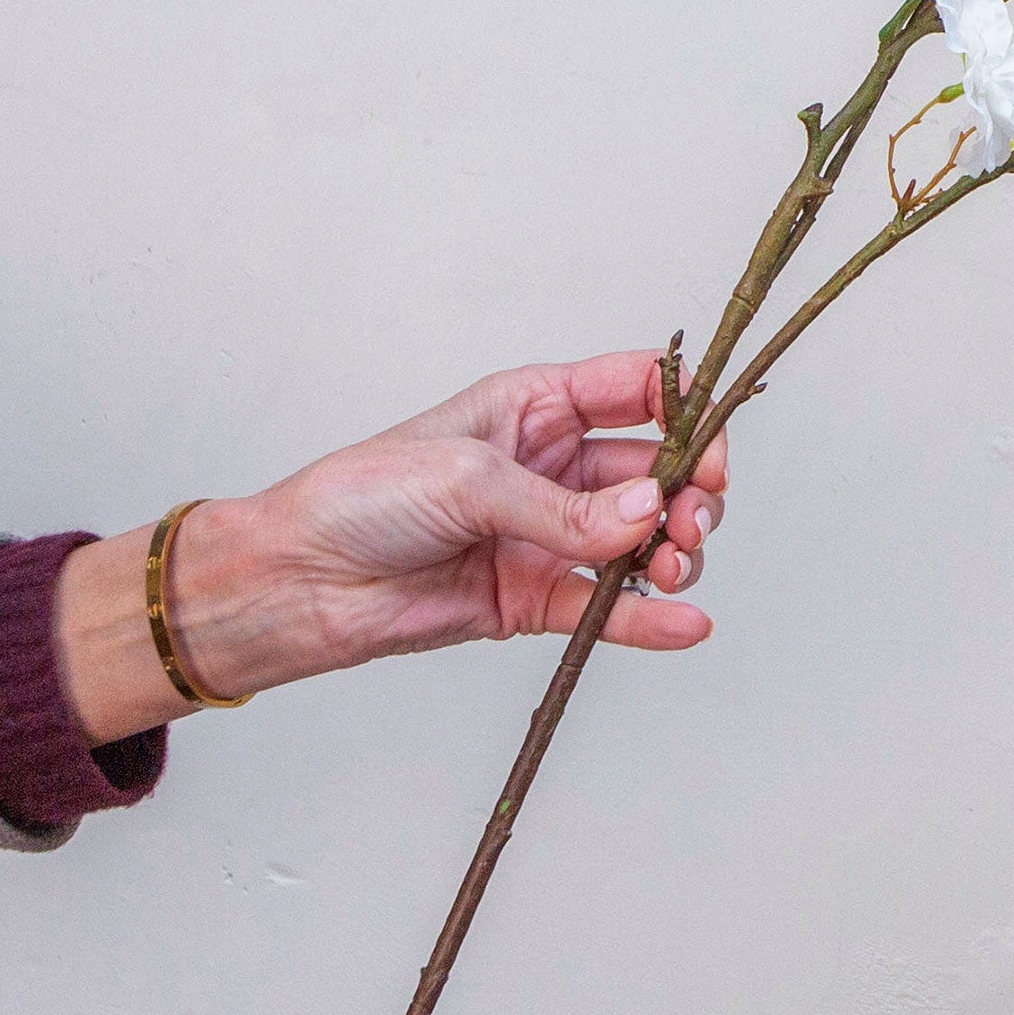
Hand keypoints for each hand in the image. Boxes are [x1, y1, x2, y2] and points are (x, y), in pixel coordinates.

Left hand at [52, 353, 730, 744]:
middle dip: (689, 492)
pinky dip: (652, 619)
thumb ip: (565, 507)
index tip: (712, 442)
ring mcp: (548, 535)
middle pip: (656, 470)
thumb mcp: (469, 480)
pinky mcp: (536, 599)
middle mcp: (552, 467)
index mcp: (535, 406)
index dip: (686, 408)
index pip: (636, 390)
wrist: (301, 580)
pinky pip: (609, 608)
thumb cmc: (363, 498)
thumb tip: (651, 515)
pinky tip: (687, 624)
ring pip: (642, 540)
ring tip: (671, 568)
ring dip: (674, 553)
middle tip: (693, 520)